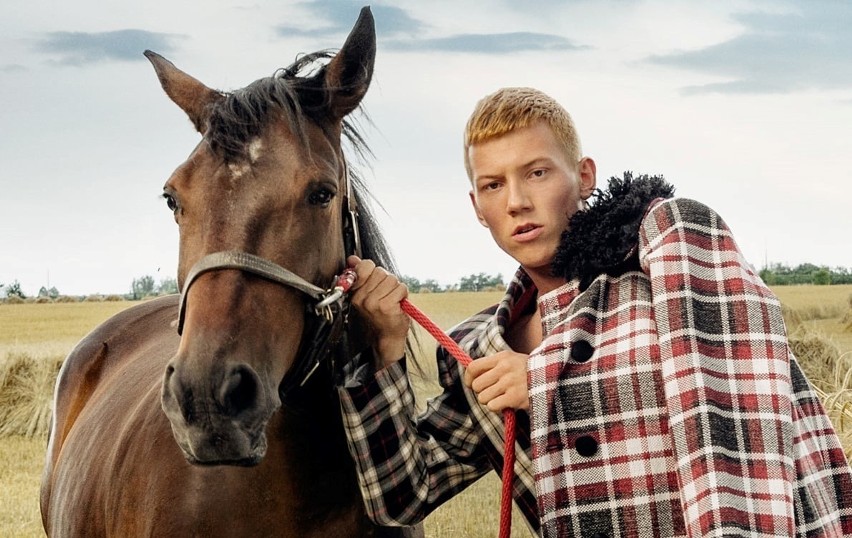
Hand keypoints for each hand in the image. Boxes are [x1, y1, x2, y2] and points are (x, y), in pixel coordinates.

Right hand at [347, 255, 409, 369]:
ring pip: (392, 279)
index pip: (365, 266)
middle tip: (386, 294)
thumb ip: (361, 274)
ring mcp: (373, 303)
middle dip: (388, 281)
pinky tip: (398, 304)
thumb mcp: (368, 293)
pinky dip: (403, 295)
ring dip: (396, 288)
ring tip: (392, 299)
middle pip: (381, 272)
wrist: (387, 336)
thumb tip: (353, 259)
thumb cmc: (380, 314)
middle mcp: (362, 298)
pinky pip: (400, 288)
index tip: (376, 282)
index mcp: (355, 293)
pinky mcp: (386, 306)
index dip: (375, 271)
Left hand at [463, 350, 529, 411]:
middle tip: (492, 392)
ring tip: (501, 398)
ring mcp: (510, 383)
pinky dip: (497, 407)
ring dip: (489, 401)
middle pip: (476, 385)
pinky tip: (506, 403)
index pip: (473, 367)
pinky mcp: (515, 397)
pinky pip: (492, 406)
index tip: (470, 384)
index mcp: (502, 357)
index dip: (468, 378)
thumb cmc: (529, 371)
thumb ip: (494, 365)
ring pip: (483, 397)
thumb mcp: (512, 360)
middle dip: (481, 391)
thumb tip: (471, 376)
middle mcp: (504, 368)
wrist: (553, 378)